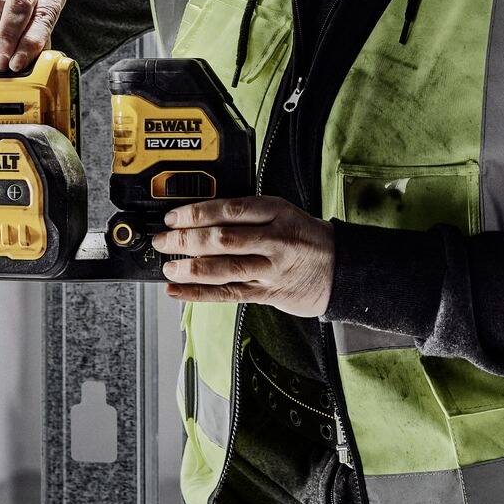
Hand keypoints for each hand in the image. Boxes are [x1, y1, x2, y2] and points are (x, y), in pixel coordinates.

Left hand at [152, 196, 336, 317]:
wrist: (340, 267)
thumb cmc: (306, 237)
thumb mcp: (283, 212)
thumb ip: (248, 213)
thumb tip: (200, 216)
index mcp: (276, 211)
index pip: (230, 209)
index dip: (197, 213)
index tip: (173, 216)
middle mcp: (274, 238)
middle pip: (223, 239)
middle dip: (186, 240)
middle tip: (162, 240)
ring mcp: (271, 268)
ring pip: (225, 269)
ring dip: (190, 268)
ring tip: (168, 267)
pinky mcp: (268, 293)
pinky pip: (229, 294)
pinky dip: (200, 293)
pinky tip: (179, 291)